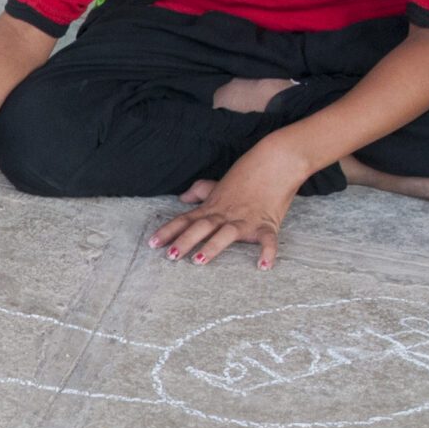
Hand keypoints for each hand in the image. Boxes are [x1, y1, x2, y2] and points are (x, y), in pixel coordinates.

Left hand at [147, 140, 312, 268]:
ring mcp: (246, 220)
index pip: (185, 219)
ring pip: (226, 233)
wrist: (276, 161)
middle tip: (170, 256)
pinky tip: (263, 266)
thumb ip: (200, 191)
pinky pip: (268, 240)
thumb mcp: (219, 183)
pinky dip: (267, 252)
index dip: (168, 231)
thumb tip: (183, 198)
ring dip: (213, 246)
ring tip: (199, 260)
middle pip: (201, 227)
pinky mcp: (267, 224)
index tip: (152, 244)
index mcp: (213, 207)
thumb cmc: (247, 174)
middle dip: (185, 241)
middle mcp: (226, 214)